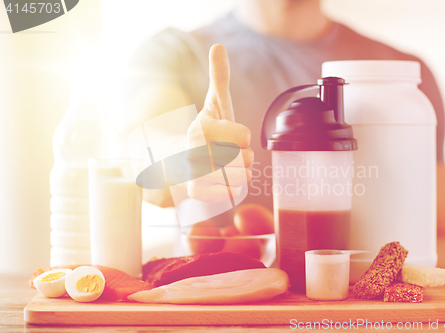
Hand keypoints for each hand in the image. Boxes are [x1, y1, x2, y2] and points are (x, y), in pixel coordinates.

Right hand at [186, 44, 253, 203]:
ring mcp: (194, 174)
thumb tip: (218, 47)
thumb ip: (219, 78)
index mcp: (201, 128)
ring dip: (241, 172)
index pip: (245, 136)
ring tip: (227, 166)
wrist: (180, 161)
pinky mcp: (197, 193)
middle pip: (245, 157)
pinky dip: (233, 188)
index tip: (229, 135)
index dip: (242, 136)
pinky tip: (222, 180)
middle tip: (228, 152)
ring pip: (242, 177)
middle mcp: (193, 151)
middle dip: (243, 156)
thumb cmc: (206, 132)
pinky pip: (233, 193)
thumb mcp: (214, 105)